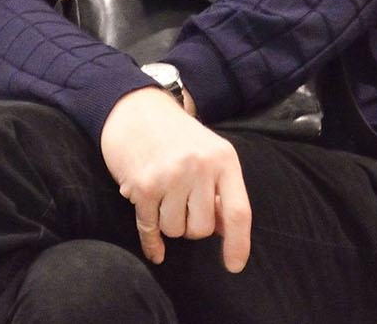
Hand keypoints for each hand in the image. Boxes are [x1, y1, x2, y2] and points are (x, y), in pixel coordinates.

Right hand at [100, 87, 252, 271]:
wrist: (137, 110)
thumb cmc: (179, 138)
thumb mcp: (212, 154)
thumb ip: (222, 191)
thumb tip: (229, 231)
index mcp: (224, 160)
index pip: (239, 211)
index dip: (238, 243)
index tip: (235, 266)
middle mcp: (199, 167)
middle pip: (201, 229)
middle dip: (192, 225)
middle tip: (184, 204)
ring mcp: (170, 177)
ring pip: (174, 230)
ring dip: (170, 223)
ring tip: (166, 197)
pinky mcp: (142, 187)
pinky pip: (149, 229)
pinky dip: (152, 243)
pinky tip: (157, 250)